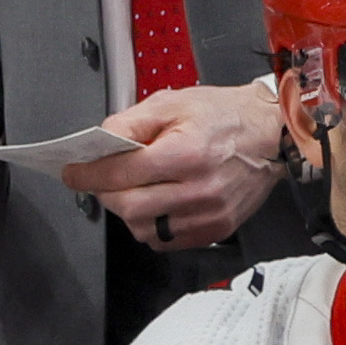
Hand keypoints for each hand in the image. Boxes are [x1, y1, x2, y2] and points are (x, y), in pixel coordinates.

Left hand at [60, 84, 283, 249]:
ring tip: (131, 189)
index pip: (121, 172)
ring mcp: (208, 215)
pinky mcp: (216, 230)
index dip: (88, 174)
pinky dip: (150, 225)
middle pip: (128, 206)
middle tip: (101, 180)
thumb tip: (99, 143)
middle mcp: (198, 190)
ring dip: (127, 211)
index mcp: (186, 153)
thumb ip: (131, 123)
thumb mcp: (173, 103)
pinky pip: (166, 241)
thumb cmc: (224, 116)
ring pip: (144, 228)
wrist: (272, 135)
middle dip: (105, 193)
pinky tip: (154, 204)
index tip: (72, 173)